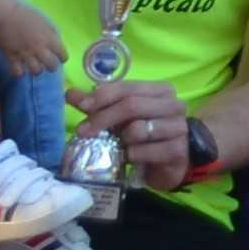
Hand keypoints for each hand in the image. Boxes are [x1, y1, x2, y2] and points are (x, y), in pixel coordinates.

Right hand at [0, 0, 69, 81]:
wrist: (5, 15)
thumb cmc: (25, 15)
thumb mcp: (45, 21)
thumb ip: (52, 33)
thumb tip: (57, 43)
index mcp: (49, 38)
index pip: (62, 55)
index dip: (62, 58)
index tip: (59, 57)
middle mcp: (39, 48)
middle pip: (52, 67)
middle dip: (51, 66)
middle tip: (46, 63)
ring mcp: (26, 54)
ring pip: (36, 72)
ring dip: (36, 70)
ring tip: (33, 65)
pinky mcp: (12, 58)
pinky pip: (18, 73)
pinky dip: (19, 73)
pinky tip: (20, 68)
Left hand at [69, 72, 199, 190]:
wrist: (172, 162)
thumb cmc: (144, 135)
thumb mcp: (121, 117)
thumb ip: (98, 105)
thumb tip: (70, 93)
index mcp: (161, 90)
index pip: (128, 87)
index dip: (102, 96)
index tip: (82, 107)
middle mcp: (174, 105)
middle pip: (132, 105)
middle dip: (103, 118)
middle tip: (84, 131)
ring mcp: (178, 128)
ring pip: (137, 130)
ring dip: (120, 140)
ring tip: (117, 146)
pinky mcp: (177, 151)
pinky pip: (142, 152)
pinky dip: (130, 156)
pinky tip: (129, 158)